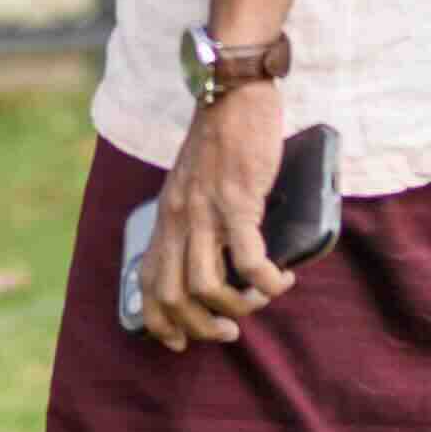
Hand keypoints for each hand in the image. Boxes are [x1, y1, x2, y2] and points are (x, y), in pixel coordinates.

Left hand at [137, 84, 296, 351]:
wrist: (231, 90)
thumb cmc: (219, 135)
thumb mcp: (190, 181)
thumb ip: (194, 214)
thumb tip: (215, 252)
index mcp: (166, 217)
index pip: (148, 284)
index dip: (160, 323)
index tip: (182, 340)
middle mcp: (178, 219)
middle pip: (174, 297)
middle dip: (200, 327)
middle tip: (229, 329)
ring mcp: (206, 213)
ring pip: (207, 288)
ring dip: (236, 308)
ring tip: (259, 302)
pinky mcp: (238, 202)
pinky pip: (249, 261)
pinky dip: (267, 283)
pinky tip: (282, 280)